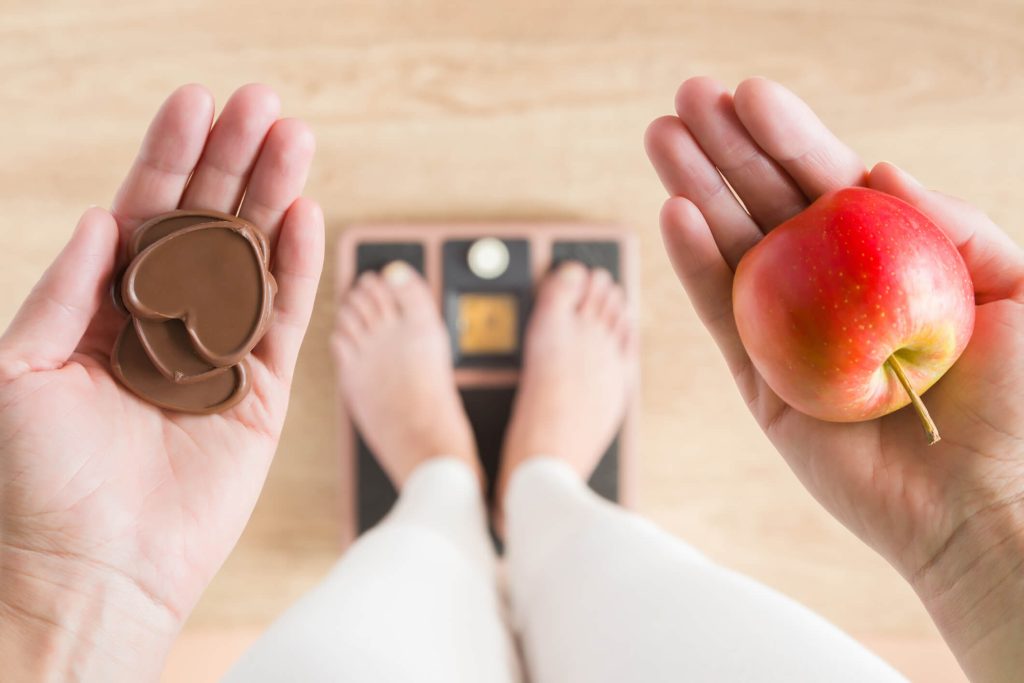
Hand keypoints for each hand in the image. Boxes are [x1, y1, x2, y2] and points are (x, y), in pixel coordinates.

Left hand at [0, 84, 322, 679]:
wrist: (90, 568)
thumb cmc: (36, 479)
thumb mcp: (19, 368)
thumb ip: (68, 290)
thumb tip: (106, 216)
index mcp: (107, 307)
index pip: (145, 213)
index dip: (169, 156)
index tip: (195, 102)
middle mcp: (167, 321)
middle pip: (209, 223)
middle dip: (235, 160)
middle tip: (263, 104)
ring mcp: (219, 354)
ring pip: (255, 259)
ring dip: (276, 198)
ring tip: (296, 140)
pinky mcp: (261, 393)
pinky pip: (284, 320)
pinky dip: (298, 269)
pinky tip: (306, 216)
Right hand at [646, 77, 1023, 680]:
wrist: (986, 503)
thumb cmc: (1018, 403)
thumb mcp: (1013, 285)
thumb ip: (948, 220)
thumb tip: (876, 168)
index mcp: (882, 262)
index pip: (825, 184)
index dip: (788, 136)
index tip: (748, 91)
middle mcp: (826, 291)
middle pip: (766, 205)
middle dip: (725, 148)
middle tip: (684, 97)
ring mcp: (786, 334)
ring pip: (731, 248)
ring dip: (694, 189)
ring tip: (662, 136)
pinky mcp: (760, 384)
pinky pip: (721, 313)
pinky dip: (696, 264)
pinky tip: (675, 212)